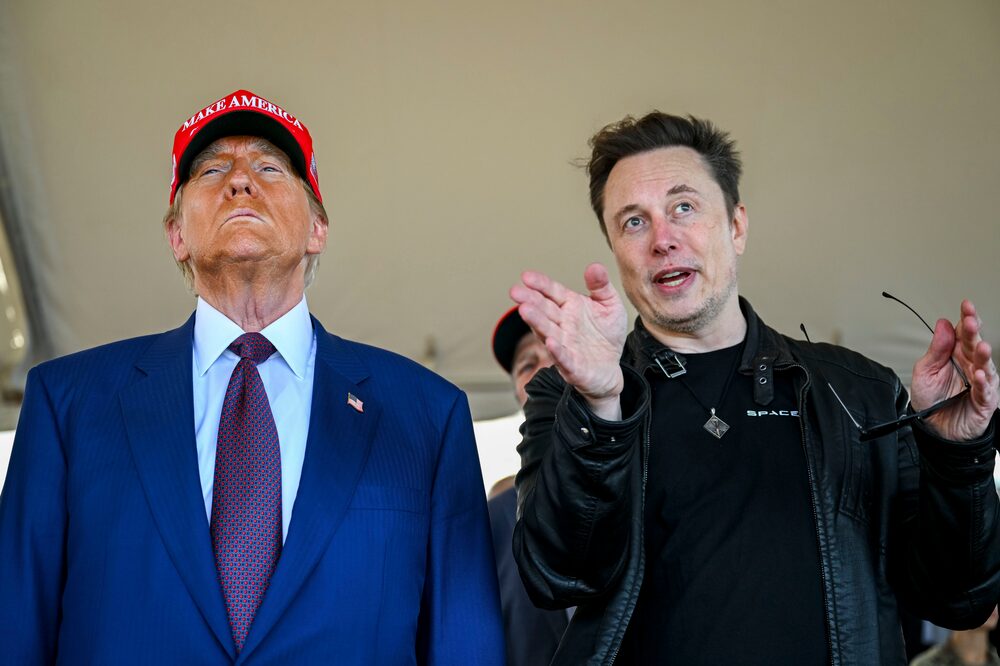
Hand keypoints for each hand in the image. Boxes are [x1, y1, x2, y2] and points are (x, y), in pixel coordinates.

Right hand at [510, 263, 627, 419]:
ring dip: (536, 322)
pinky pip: (563, 358)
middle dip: (530, 301)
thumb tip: (594, 266)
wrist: (610, 368)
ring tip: (524, 310)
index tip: (526, 276)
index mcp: (570, 306)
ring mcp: (565, 345)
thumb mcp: (610, 305)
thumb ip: (601, 286)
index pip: (552, 292)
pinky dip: (556, 351)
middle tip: (515, 291)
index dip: (540, 284)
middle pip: (544, 310)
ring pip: (548, 331)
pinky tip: (550, 342)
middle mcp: (563, 324)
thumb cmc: (607, 335)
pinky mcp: (572, 366)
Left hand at [910, 300, 998, 440]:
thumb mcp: (924, 370)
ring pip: (985, 366)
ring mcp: (980, 382)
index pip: (964, 333)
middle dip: (974, 332)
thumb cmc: (931, 399)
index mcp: (956, 354)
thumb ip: (935, 349)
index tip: (966, 305)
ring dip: (983, 355)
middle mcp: (971, 365)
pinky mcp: (984, 401)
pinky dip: (983, 383)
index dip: (966, 318)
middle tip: (970, 321)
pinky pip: (985, 391)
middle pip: (975, 345)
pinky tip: (980, 375)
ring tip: (981, 346)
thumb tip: (942, 324)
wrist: (934, 428)